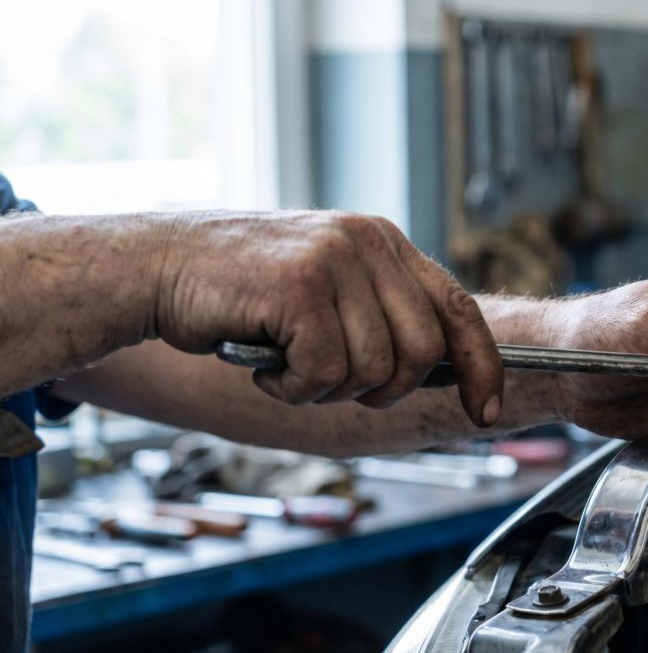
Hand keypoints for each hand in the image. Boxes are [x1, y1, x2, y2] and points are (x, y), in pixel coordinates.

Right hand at [151, 211, 502, 424]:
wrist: (157, 268)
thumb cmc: (242, 294)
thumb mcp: (329, 290)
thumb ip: (383, 315)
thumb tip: (447, 372)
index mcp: (385, 243)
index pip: (459, 309)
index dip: (481, 366)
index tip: (485, 409)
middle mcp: (369, 242)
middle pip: (423, 352)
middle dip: (383, 389)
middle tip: (329, 382)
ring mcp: (336, 259)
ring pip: (375, 368)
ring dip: (326, 388)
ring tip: (286, 363)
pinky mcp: (300, 285)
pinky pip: (327, 373)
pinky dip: (292, 387)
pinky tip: (262, 361)